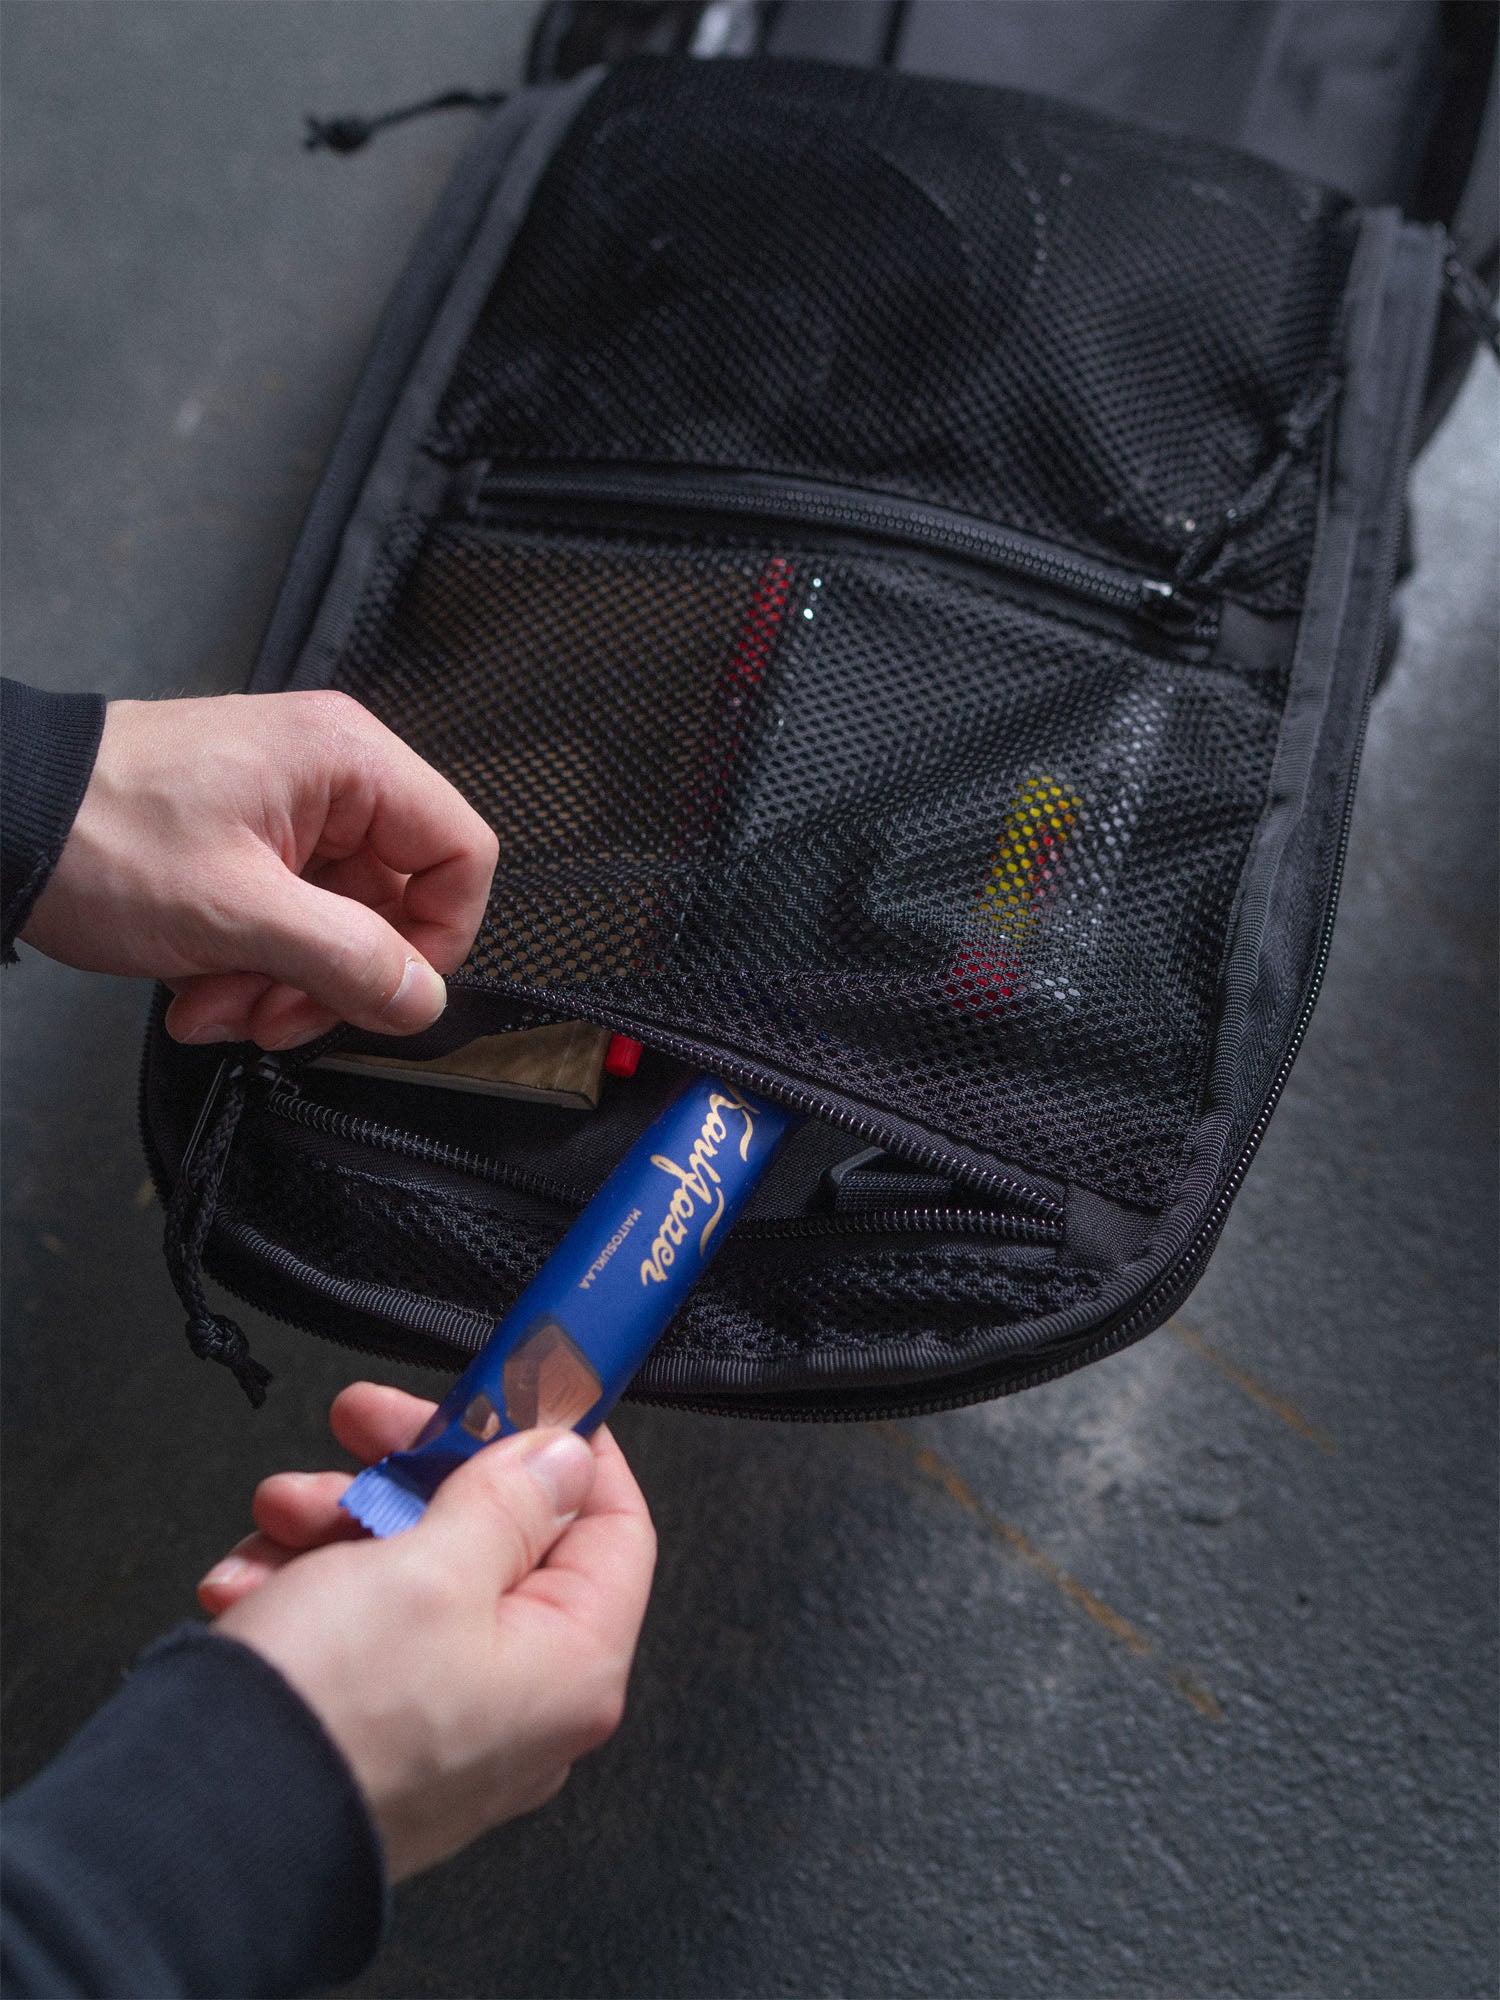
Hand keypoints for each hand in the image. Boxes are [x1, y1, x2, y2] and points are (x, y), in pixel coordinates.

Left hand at [21, 691, 498, 1049]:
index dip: (438, 936)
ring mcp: (286, 811)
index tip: (388, 992)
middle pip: (395, 902)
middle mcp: (328, 776)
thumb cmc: (97, 833)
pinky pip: (287, 923)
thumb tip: (422, 998)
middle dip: (332, 977)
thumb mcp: (236, 913)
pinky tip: (194, 985)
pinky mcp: (247, 843)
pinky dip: (249, 968)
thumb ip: (347, 958)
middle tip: (274, 1016)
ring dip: (282, 986)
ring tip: (212, 1004)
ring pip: (337, 926)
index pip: (460, 853)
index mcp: (347, 761)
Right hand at [198, 1383, 655, 1880]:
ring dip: (340, 1525)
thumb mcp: (431, 1564)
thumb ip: (508, 1498)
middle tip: (358, 1424)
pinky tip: (248, 1586)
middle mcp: (525, 1703)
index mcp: (572, 1663)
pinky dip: (305, 1592)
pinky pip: (358, 1632)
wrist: (197, 1837)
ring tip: (279, 1518)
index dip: (564, 1446)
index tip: (507, 1391)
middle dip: (413, 1474)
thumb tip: (565, 1457)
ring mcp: (447, 1723)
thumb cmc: (332, 1709)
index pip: (613, 1524)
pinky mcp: (374, 1733)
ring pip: (413, 1574)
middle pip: (499, 1537)